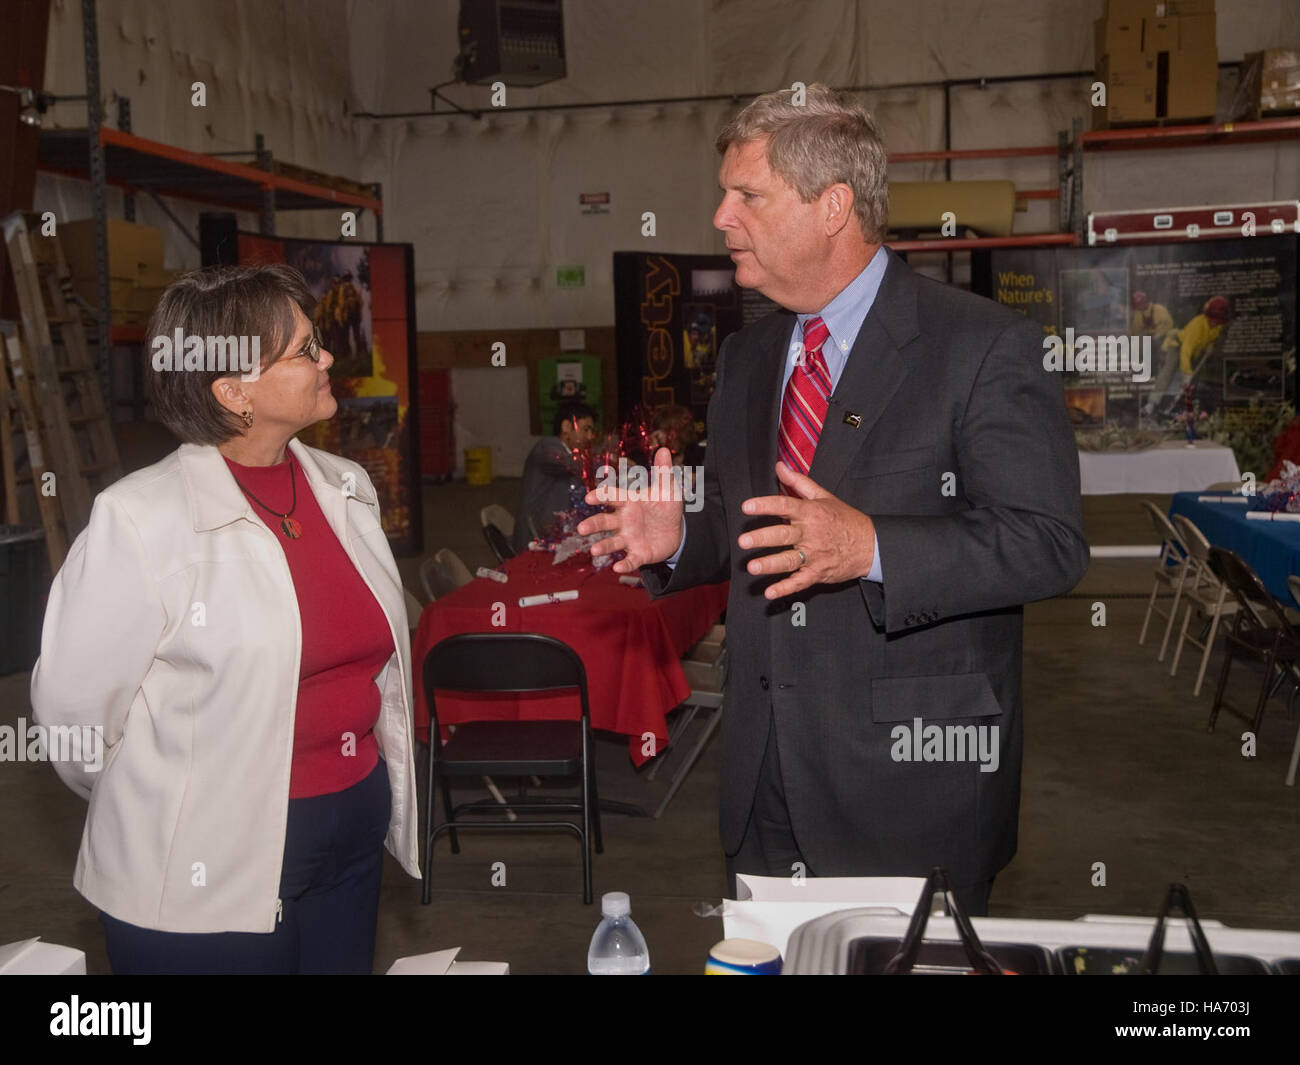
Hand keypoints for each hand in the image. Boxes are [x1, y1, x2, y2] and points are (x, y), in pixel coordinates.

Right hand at [577, 447, 684, 573]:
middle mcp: (624, 520)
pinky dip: (624, 564)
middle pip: (604, 522)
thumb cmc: (665, 507)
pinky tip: (616, 569)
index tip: (589, 498)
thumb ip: (663, 472)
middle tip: (582, 529)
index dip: (601, 497)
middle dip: (593, 525)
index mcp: (628, 502)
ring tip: (593, 550)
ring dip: (603, 546)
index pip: (612, 497)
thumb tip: (663, 449)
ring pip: (612, 542)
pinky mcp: (639, 553)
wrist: (677, 530)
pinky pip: (629, 559)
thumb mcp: (667, 489)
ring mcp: (629, 538)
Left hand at [738, 461, 875, 599]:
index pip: (785, 506)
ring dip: (770, 565)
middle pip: (784, 535)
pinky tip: (770, 592)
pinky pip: (800, 582)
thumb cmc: (845, 520)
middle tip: (743, 541)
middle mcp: (811, 533)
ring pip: (789, 560)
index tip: (747, 507)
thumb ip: (799, 482)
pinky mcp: (818, 573)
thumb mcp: (824, 496)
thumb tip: (780, 467)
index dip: (765, 505)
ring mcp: (815, 555)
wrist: (871, 544)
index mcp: (811, 513)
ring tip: (753, 567)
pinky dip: (785, 588)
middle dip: (762, 538)